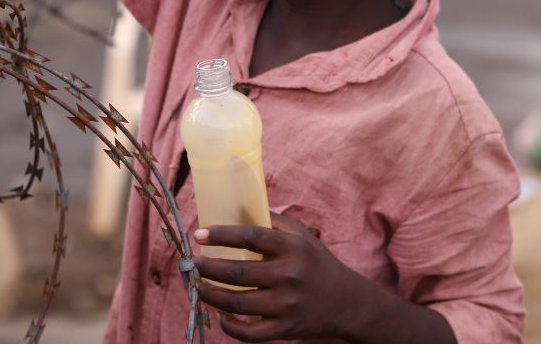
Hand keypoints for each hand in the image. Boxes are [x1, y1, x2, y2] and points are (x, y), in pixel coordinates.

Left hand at [193, 212, 365, 340]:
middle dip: (207, 268)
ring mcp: (286, 305)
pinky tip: (220, 315)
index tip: (199, 234)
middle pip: (237, 273)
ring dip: (210, 294)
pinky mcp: (285, 329)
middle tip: (192, 263)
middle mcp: (289, 275)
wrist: (348, 302)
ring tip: (198, 285)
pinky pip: (250, 333)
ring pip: (237, 303)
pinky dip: (229, 326)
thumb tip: (237, 207)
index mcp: (291, 247)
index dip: (221, 234)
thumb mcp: (301, 234)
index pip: (250, 236)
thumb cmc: (317, 262)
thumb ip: (271, 221)